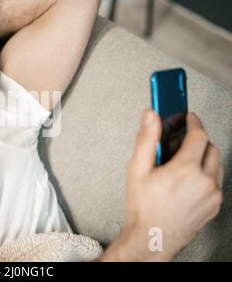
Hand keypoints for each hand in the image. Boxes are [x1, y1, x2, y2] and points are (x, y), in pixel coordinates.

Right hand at [102, 109, 223, 260]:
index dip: (193, 122)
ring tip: (182, 161)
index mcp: (186, 169)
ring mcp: (212, 195)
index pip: (199, 135)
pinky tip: (188, 178)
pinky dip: (206, 173)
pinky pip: (217, 181)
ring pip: (216, 163)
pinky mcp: (215, 205)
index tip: (188, 117)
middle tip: (179, 142)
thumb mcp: (137, 169)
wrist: (152, 237)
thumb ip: (146, 139)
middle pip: (210, 147)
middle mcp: (204, 181)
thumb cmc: (143, 207)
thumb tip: (150, 116)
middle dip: (197, 140)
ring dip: (203, 156)